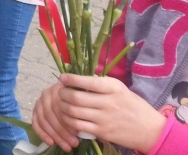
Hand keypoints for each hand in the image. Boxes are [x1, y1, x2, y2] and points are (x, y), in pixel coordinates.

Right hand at [32, 82, 80, 150]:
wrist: (70, 100)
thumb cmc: (78, 105)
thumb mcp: (81, 104)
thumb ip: (78, 112)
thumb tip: (79, 129)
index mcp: (59, 89)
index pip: (59, 107)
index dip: (67, 122)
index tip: (77, 135)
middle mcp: (46, 93)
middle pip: (50, 114)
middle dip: (62, 132)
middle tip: (73, 143)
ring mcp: (39, 102)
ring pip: (43, 120)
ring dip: (54, 136)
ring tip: (66, 146)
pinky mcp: (35, 111)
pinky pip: (35, 123)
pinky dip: (42, 134)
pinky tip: (51, 143)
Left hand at [52, 74, 166, 152]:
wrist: (150, 130)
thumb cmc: (133, 105)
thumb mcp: (120, 89)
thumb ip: (101, 84)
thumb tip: (77, 79)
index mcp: (113, 88)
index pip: (88, 81)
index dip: (71, 79)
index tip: (62, 78)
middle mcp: (108, 102)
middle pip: (76, 97)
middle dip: (63, 94)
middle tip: (60, 92)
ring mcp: (104, 119)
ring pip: (73, 112)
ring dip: (62, 107)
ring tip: (61, 104)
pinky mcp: (102, 132)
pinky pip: (78, 126)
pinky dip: (68, 121)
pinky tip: (67, 117)